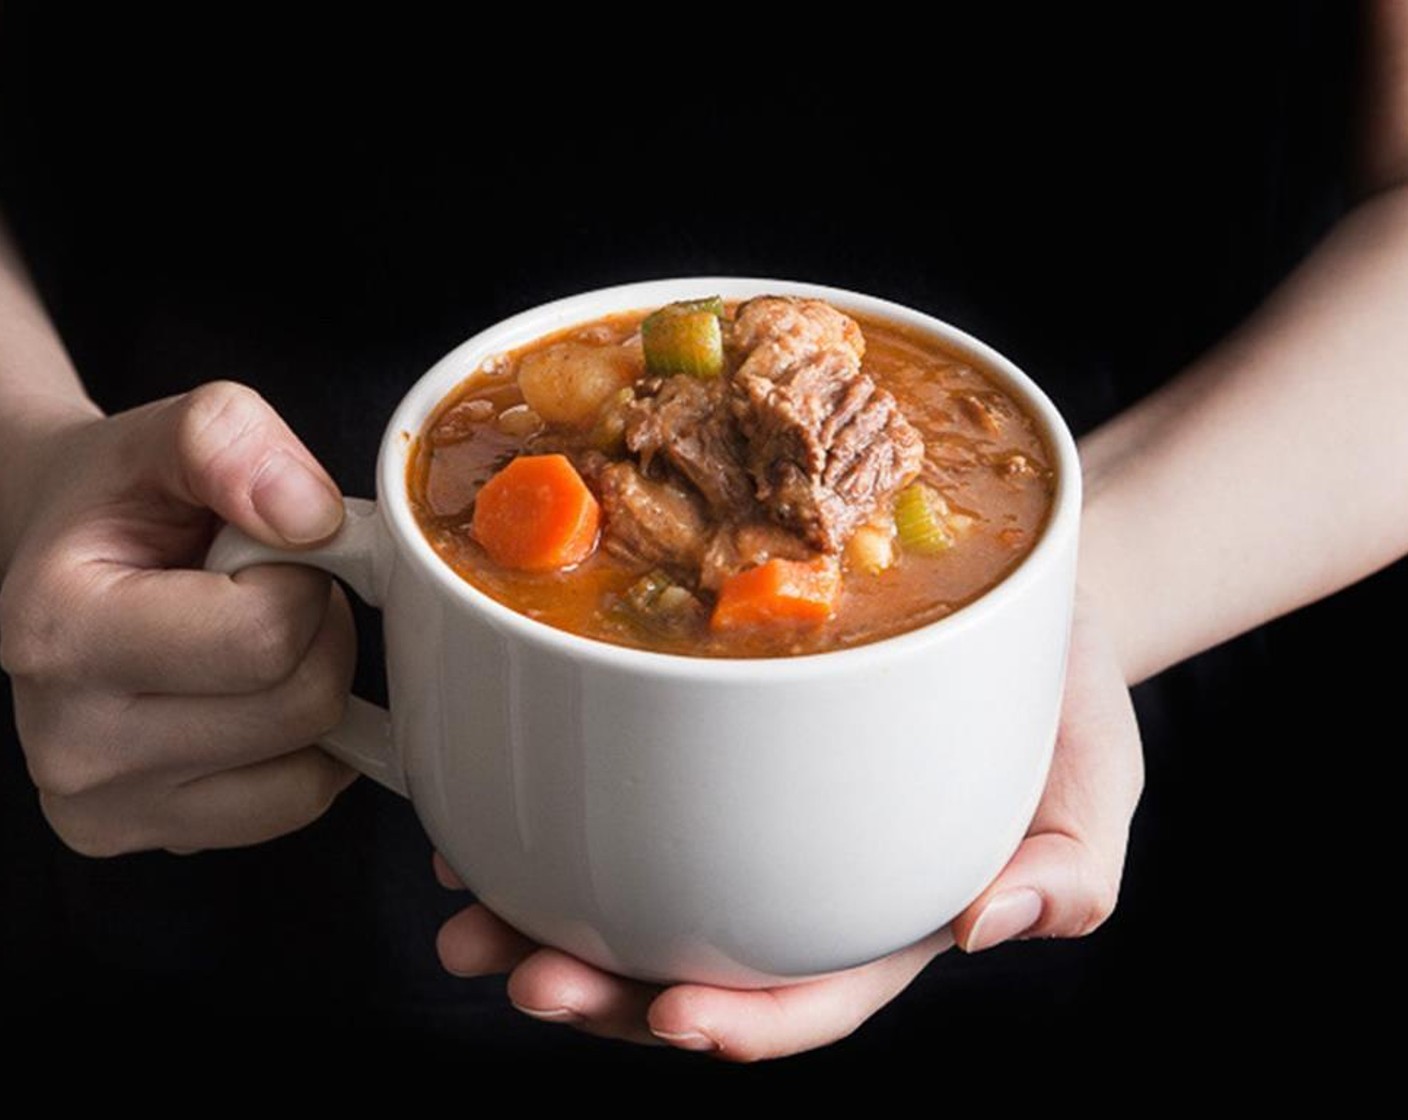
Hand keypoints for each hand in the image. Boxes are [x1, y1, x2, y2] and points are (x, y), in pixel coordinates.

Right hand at [0, 381, 357, 853]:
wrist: (66, 561)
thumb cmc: (124, 502)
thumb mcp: (169, 435)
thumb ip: (230, 440)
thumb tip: (310, 519)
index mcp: (57, 632)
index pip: (266, 635)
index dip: (303, 577)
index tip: (264, 552)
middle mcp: (69, 743)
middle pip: (301, 703)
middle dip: (318, 631)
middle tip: (267, 594)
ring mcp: (107, 807)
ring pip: (312, 763)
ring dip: (315, 689)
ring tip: (252, 642)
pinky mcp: (154, 841)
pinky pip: (298, 804)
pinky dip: (308, 749)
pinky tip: (257, 698)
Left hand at [433, 589, 1143, 1059]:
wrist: (1010, 591)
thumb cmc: (1057, 694)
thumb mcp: (1097, 777)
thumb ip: (1070, 868)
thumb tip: (988, 931)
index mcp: (886, 910)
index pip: (814, 994)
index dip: (744, 1020)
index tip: (671, 1014)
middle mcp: (801, 880)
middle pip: (696, 964)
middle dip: (602, 991)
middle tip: (516, 969)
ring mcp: (747, 820)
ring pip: (636, 895)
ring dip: (543, 917)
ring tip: (463, 910)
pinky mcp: (705, 753)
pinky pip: (621, 801)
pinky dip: (550, 820)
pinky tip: (484, 817)